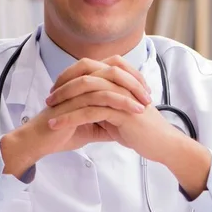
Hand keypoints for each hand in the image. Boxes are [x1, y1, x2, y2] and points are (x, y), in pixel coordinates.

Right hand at [0, 56, 150, 178]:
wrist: (40, 142)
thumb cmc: (62, 132)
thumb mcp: (91, 127)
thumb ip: (107, 122)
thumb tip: (126, 124)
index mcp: (85, 83)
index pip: (113, 71)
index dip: (132, 78)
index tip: (146, 92)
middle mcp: (81, 81)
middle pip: (114, 70)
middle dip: (135, 82)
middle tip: (149, 96)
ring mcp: (77, 89)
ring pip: (109, 82)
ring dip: (130, 93)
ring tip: (145, 105)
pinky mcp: (74, 101)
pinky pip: (101, 98)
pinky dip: (120, 103)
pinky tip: (133, 111)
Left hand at [46, 57, 184, 163]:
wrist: (162, 144)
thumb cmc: (142, 131)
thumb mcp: (120, 113)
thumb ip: (105, 104)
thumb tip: (86, 103)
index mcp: (121, 80)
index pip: (90, 68)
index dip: (71, 76)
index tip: (56, 90)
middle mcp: (121, 83)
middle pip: (86, 74)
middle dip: (64, 85)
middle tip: (49, 98)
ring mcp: (122, 95)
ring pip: (86, 91)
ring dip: (64, 102)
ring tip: (49, 114)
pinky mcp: (121, 112)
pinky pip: (90, 111)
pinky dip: (70, 117)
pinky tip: (58, 125)